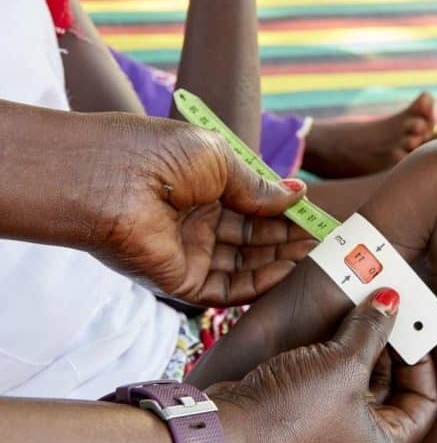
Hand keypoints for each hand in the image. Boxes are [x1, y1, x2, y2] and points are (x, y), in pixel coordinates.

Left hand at [85, 115, 313, 305]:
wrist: (104, 179)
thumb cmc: (155, 155)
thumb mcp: (218, 159)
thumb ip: (257, 186)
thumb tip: (297, 195)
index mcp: (201, 186)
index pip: (253, 205)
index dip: (286, 212)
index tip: (318, 217)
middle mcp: (196, 221)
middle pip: (253, 237)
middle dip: (289, 238)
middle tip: (325, 241)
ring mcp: (188, 252)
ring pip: (245, 264)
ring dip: (281, 261)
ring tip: (316, 256)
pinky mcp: (180, 281)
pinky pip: (227, 287)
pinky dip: (259, 283)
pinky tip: (288, 271)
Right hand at [209, 289, 436, 442]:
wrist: (225, 434)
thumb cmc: (292, 415)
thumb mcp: (344, 365)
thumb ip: (372, 330)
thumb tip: (390, 301)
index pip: (425, 404)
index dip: (425, 366)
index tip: (416, 333)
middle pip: (392, 389)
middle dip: (391, 348)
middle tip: (390, 310)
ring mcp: (328, 431)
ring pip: (358, 381)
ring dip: (361, 345)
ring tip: (362, 307)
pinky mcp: (301, 415)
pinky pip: (329, 379)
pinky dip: (335, 353)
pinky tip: (332, 325)